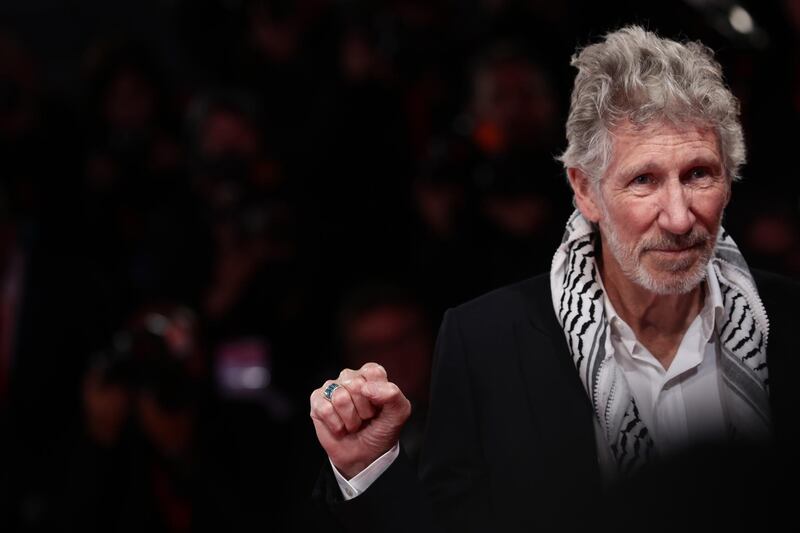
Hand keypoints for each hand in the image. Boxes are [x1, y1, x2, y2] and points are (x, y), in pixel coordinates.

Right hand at [310, 362, 410, 478]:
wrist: (365, 457)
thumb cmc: (381, 431)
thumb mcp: (399, 414)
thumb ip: (393, 395)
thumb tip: (366, 387)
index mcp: (371, 375)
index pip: (372, 372)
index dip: (377, 395)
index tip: (379, 407)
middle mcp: (350, 377)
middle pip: (355, 385)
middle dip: (363, 409)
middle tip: (365, 418)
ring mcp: (332, 388)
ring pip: (339, 397)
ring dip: (350, 419)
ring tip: (353, 424)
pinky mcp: (317, 401)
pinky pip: (324, 408)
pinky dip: (336, 424)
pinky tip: (340, 428)